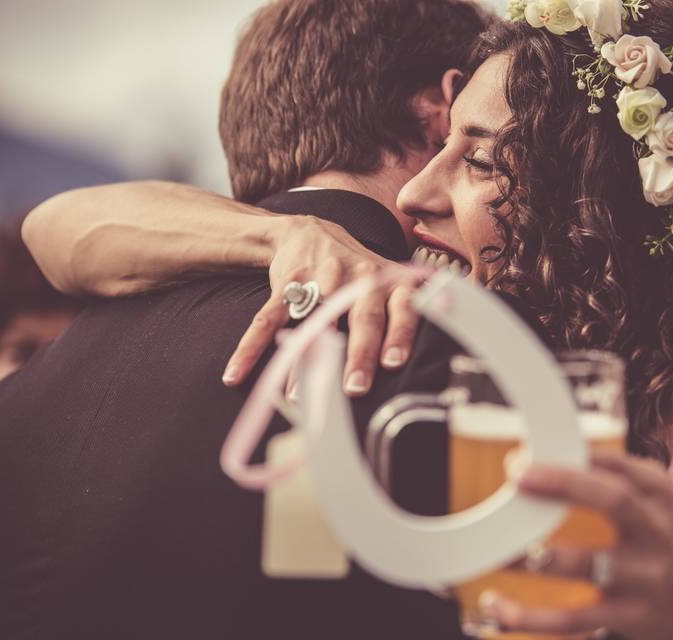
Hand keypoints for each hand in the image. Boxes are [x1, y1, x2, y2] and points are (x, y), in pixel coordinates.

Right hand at [221, 215, 422, 394]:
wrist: (308, 231)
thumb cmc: (359, 274)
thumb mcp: (391, 283)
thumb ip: (409, 314)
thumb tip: (436, 362)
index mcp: (390, 280)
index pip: (402, 305)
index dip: (400, 331)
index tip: (394, 361)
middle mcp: (359, 276)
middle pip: (362, 314)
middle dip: (359, 352)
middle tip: (355, 387)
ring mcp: (320, 278)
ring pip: (315, 320)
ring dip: (306, 358)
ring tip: (300, 395)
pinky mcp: (286, 284)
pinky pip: (268, 319)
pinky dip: (251, 348)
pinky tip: (237, 375)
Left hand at [484, 452, 672, 639]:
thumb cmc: (661, 538)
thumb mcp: (653, 499)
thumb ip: (609, 473)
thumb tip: (542, 456)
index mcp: (658, 496)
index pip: (620, 466)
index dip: (574, 459)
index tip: (524, 458)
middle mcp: (656, 533)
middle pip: (616, 501)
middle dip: (566, 485)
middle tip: (518, 478)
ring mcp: (642, 578)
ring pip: (586, 565)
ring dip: (536, 557)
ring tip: (496, 551)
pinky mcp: (626, 617)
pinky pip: (572, 620)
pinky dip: (530, 616)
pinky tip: (497, 605)